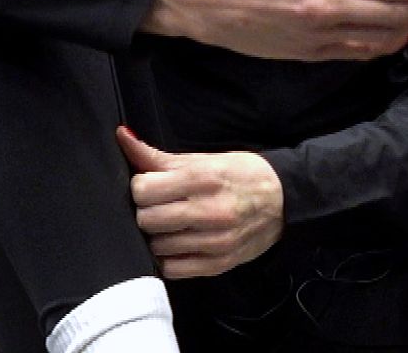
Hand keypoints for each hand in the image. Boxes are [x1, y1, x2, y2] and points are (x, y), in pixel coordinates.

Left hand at [116, 126, 283, 279]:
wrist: (283, 199)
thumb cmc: (240, 173)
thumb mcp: (203, 159)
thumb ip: (158, 156)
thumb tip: (123, 137)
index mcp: (201, 179)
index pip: (143, 189)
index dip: (140, 185)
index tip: (150, 184)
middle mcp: (207, 212)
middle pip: (146, 219)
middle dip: (146, 210)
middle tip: (159, 204)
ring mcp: (213, 243)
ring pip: (156, 246)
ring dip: (157, 234)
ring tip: (170, 222)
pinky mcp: (217, 265)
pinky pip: (172, 269)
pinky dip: (168, 257)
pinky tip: (178, 242)